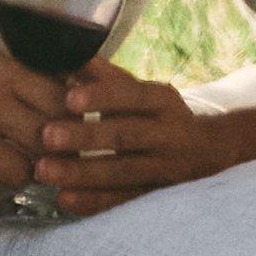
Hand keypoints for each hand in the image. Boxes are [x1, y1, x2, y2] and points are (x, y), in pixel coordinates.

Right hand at [0, 32, 66, 206]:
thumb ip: (10, 72)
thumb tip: (56, 93)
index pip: (58, 99)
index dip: (69, 117)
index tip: (65, 126)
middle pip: (46, 139)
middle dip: (49, 151)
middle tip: (43, 155)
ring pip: (19, 172)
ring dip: (17, 174)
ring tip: (5, 167)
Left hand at [26, 58, 247, 211]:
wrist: (211, 152)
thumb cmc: (162, 116)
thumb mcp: (144, 92)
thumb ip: (107, 77)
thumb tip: (68, 53)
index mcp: (163, 102)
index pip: (133, 96)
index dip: (102, 97)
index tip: (69, 98)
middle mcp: (167, 134)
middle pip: (125, 135)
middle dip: (85, 137)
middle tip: (46, 136)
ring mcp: (164, 168)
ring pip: (122, 172)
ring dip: (82, 173)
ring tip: (44, 170)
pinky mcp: (156, 195)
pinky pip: (124, 201)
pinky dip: (94, 202)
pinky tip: (65, 200)